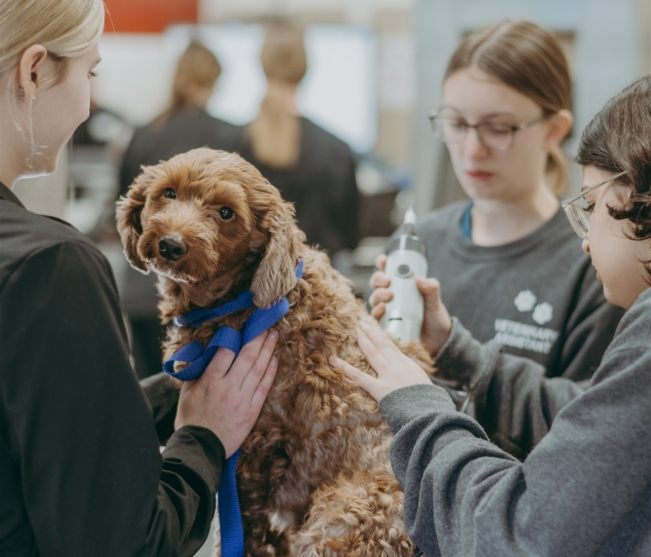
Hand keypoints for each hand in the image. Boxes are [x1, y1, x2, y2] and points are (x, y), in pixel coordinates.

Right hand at [175, 330, 278, 457]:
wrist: (201, 448)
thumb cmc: (191, 419)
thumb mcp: (186, 392)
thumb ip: (196, 371)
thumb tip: (204, 352)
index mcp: (210, 381)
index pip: (226, 352)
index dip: (235, 338)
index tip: (241, 328)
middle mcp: (228, 388)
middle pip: (247, 357)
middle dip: (257, 338)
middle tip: (265, 326)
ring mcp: (242, 399)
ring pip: (258, 369)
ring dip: (267, 350)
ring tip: (273, 336)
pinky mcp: (252, 410)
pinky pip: (264, 387)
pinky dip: (270, 372)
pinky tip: (275, 360)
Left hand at [330, 320, 431, 401]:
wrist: (431, 412)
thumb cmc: (429, 403)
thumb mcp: (423, 384)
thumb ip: (413, 378)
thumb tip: (409, 378)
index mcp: (407, 365)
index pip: (391, 346)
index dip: (380, 336)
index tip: (373, 327)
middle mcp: (397, 366)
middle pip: (381, 344)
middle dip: (370, 331)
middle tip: (361, 322)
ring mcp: (388, 376)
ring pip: (372, 353)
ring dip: (363, 339)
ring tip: (355, 329)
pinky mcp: (380, 389)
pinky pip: (359, 377)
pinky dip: (345, 368)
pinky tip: (334, 361)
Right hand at [369, 254, 452, 356]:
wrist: (438, 342)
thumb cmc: (435, 318)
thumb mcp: (435, 301)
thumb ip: (431, 288)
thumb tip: (419, 279)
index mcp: (401, 287)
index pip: (387, 271)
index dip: (382, 263)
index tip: (383, 261)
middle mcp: (390, 298)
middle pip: (376, 284)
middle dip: (378, 279)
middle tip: (388, 282)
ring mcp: (386, 312)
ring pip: (373, 299)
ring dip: (377, 295)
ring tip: (388, 296)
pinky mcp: (385, 326)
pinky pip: (374, 318)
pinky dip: (375, 312)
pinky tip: (381, 309)